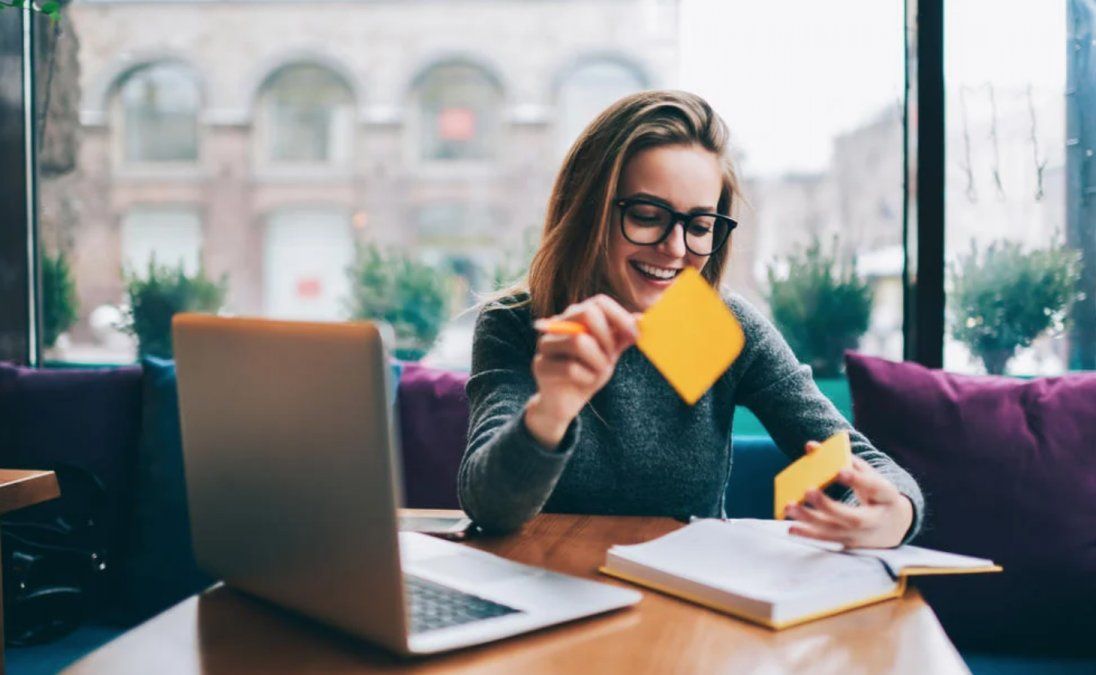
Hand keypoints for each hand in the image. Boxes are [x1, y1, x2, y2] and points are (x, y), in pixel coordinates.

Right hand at [524, 295, 637, 448]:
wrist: (565, 402)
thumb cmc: (587, 373)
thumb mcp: (609, 354)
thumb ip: (621, 336)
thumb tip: (640, 318)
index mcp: (576, 316)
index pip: (599, 302)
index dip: (621, 316)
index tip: (635, 336)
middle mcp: (558, 324)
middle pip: (586, 313)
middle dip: (606, 338)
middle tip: (610, 356)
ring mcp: (546, 344)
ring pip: (579, 341)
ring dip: (598, 361)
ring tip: (598, 372)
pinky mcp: (540, 365)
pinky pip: (570, 368)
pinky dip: (586, 378)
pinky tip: (584, 382)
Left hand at [785, 444, 913, 548]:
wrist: (894, 525)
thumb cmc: (875, 493)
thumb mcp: (868, 474)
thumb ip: (843, 458)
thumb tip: (810, 446)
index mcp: (886, 496)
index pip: (874, 488)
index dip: (857, 480)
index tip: (840, 471)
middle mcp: (876, 520)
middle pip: (853, 518)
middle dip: (828, 506)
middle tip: (808, 491)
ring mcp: (862, 536)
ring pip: (835, 531)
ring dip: (810, 520)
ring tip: (789, 506)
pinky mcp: (849, 544)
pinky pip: (827, 540)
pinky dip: (808, 534)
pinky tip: (791, 527)